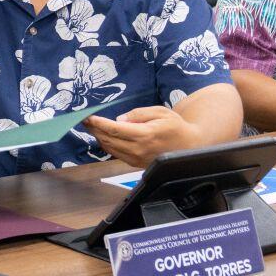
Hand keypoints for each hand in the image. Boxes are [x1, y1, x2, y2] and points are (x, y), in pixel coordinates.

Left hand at [84, 106, 201, 166]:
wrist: (189, 145)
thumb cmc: (175, 126)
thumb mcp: (160, 112)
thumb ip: (138, 114)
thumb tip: (118, 119)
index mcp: (145, 135)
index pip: (115, 129)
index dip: (99, 123)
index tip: (88, 117)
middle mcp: (138, 149)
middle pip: (108, 139)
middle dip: (95, 129)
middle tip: (85, 120)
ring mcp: (136, 158)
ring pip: (110, 148)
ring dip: (99, 137)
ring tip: (92, 127)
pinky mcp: (135, 164)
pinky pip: (116, 154)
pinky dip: (107, 145)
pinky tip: (104, 136)